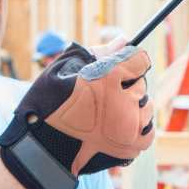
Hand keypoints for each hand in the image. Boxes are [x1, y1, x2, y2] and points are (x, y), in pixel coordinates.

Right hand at [0, 42, 153, 188]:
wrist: (40, 149)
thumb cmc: (47, 105)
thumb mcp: (66, 68)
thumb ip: (100, 53)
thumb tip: (124, 40)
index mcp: (109, 77)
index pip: (139, 59)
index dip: (127, 62)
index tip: (117, 67)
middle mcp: (125, 102)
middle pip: (141, 84)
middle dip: (125, 86)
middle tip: (102, 95)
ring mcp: (130, 128)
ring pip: (146, 108)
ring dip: (132, 107)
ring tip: (107, 113)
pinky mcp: (131, 148)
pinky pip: (147, 132)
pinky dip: (137, 128)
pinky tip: (118, 127)